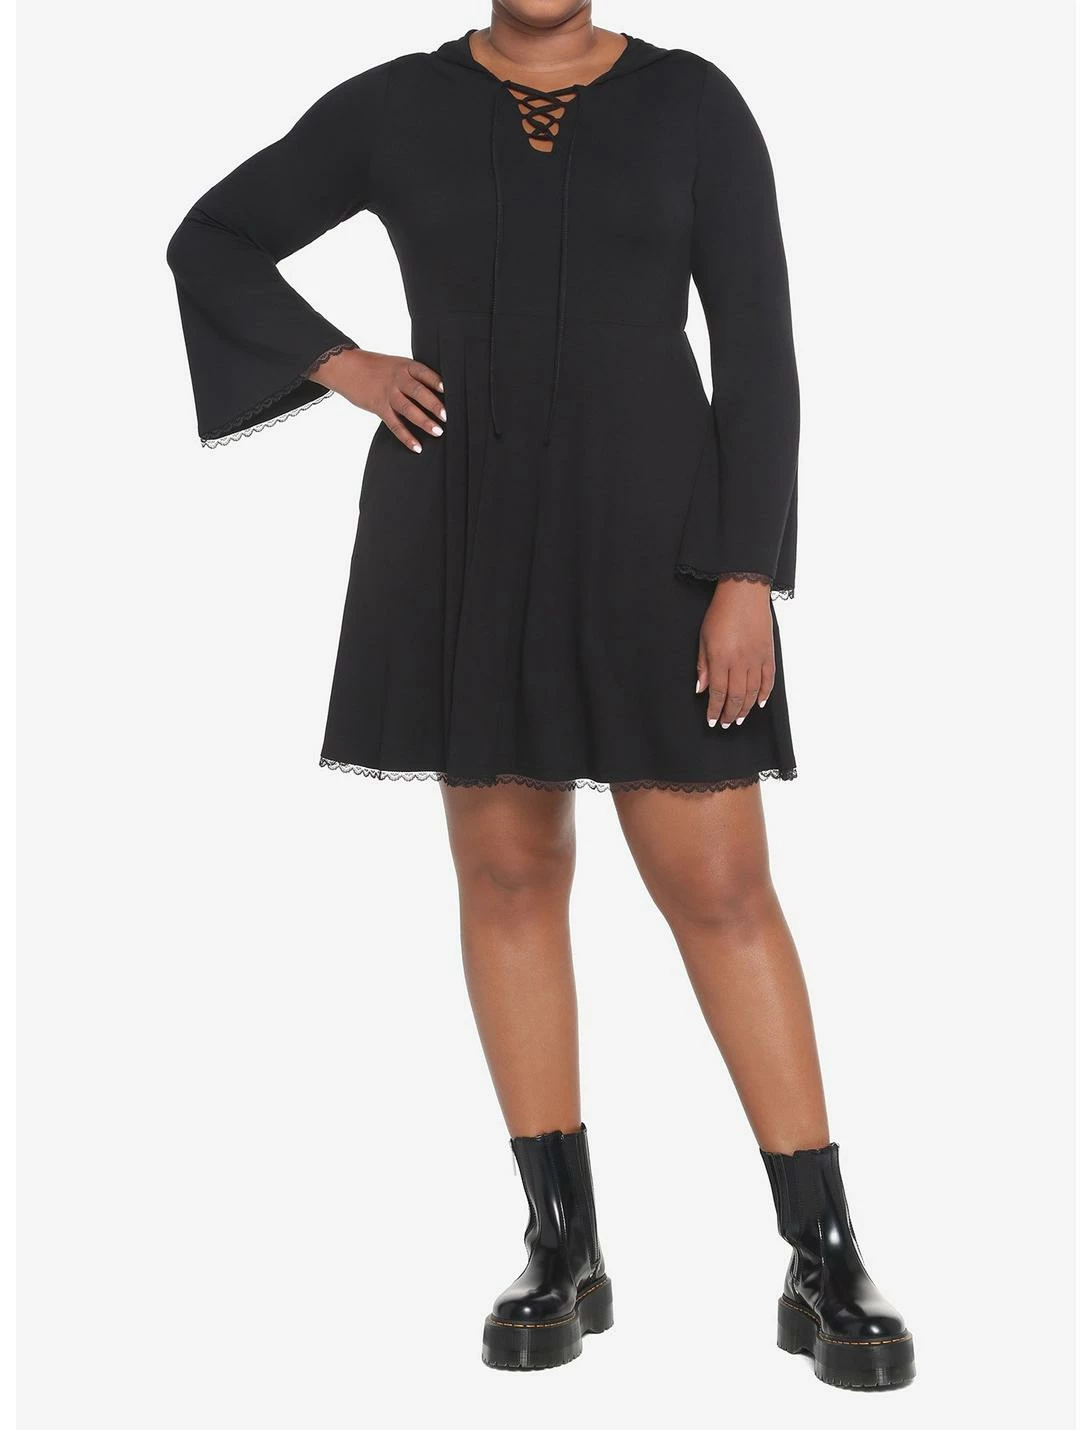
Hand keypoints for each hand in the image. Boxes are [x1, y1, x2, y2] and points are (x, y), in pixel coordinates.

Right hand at [312, 348, 444, 452]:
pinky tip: (417, 446)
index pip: (423, 372)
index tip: (448, 389)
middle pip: (417, 392)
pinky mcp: (379, 407)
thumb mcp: (396, 365)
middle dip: (433, 404)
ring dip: (424, 421)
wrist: (346, 367)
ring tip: (438, 432)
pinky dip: (406, 437)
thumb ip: (413, 376)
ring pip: (408, 409)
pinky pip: (395, 424)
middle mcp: (397, 379)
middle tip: (446, 416)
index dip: (436, 380)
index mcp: (404, 366)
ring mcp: (388, 393)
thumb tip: (438, 393)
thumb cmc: (376, 367)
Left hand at [695, 579, 775, 727]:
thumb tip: (701, 689)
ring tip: (739, 718)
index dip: (714, 710)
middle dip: (730, 714)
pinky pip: (768, 680)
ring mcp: (756, 659)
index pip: (717, 693)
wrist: (744, 593)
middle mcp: (740, 662)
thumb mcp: (703, 638)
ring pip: (753, 693)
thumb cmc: (720, 613)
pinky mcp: (769, 654)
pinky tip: (760, 703)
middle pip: (736, 697)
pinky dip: (765, 694)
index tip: (712, 721)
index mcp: (721, 659)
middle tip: (725, 723)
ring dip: (746, 709)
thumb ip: (703, 666)